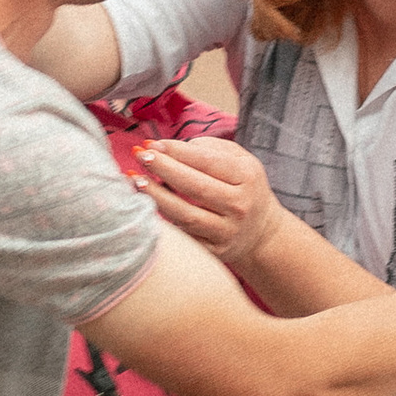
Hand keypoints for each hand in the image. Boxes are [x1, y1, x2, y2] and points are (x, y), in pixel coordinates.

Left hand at [132, 134, 279, 272]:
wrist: (260, 232)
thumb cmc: (242, 187)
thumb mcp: (240, 161)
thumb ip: (208, 148)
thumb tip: (167, 148)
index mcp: (247, 176)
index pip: (208, 161)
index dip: (177, 152)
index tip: (152, 144)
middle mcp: (240, 205)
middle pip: (195, 186)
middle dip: (164, 169)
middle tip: (139, 155)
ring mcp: (227, 231)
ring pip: (186, 214)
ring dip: (157, 196)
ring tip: (135, 180)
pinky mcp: (214, 250)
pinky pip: (183, 234)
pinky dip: (162, 220)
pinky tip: (145, 206)